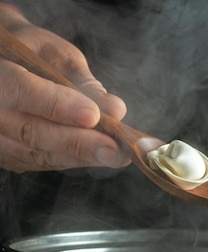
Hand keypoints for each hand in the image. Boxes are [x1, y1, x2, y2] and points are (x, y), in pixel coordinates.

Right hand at [0, 8, 129, 171]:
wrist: (5, 67)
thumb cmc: (34, 55)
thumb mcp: (57, 55)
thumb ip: (83, 82)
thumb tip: (115, 110)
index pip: (20, 90)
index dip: (58, 105)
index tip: (94, 115)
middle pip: (29, 131)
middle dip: (78, 143)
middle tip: (115, 151)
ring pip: (35, 153)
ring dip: (80, 157)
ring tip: (117, 156)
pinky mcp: (4, 155)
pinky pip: (38, 162)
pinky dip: (71, 160)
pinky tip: (98, 157)